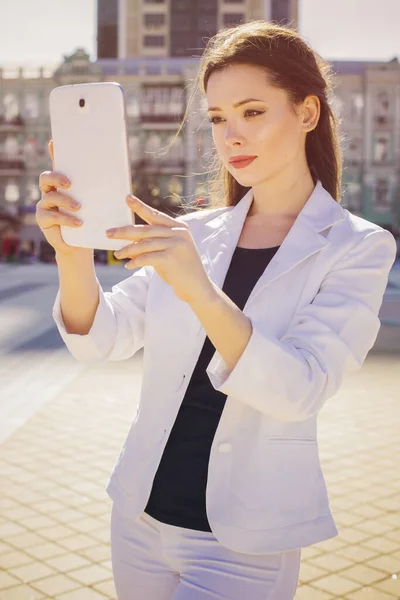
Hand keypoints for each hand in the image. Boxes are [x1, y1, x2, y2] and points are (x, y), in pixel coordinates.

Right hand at [35, 140, 91, 257]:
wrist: (79, 245)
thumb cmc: (90, 222)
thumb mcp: (96, 206)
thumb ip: (99, 192)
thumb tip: (120, 180)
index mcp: (61, 184)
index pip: (57, 165)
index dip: (54, 154)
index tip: (54, 142)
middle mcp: (49, 191)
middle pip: (46, 177)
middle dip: (57, 177)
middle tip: (69, 183)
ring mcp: (44, 205)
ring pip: (50, 197)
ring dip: (65, 201)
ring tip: (79, 207)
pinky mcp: (43, 220)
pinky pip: (52, 216)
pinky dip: (66, 219)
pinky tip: (78, 223)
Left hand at [107, 195, 215, 304]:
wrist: (197, 287)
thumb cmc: (179, 270)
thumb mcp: (166, 252)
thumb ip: (152, 244)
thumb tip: (128, 240)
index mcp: (179, 227)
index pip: (155, 215)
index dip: (140, 207)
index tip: (127, 198)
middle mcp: (179, 233)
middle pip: (146, 229)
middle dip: (124, 232)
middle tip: (108, 234)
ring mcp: (177, 244)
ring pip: (144, 244)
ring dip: (127, 250)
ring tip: (117, 255)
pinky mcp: (172, 257)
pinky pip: (147, 257)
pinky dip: (136, 261)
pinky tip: (128, 265)